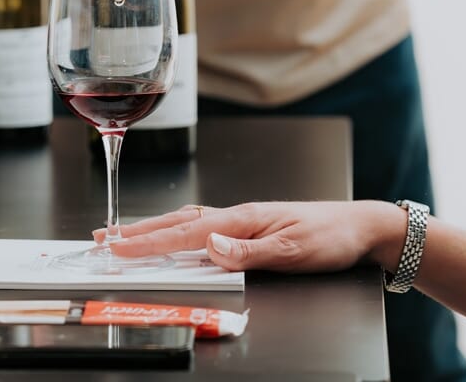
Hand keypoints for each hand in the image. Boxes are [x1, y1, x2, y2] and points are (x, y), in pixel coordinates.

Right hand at [94, 201, 404, 272]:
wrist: (360, 226)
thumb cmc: (331, 236)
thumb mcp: (295, 250)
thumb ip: (250, 250)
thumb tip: (211, 246)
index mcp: (242, 219)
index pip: (186, 233)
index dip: (149, 242)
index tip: (119, 248)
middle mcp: (236, 216)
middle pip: (176, 222)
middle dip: (137, 232)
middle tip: (105, 239)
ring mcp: (240, 219)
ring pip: (185, 222)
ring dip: (152, 229)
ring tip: (125, 236)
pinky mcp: (247, 226)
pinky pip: (200, 226)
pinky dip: (176, 230)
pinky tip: (173, 236)